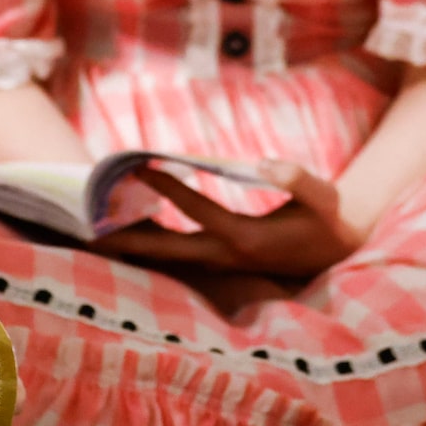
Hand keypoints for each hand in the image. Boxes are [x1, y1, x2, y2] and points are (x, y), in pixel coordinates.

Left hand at [94, 162, 362, 278]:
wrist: (339, 245)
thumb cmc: (329, 215)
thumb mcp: (322, 195)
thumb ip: (297, 178)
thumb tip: (265, 163)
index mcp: (246, 238)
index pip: (196, 210)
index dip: (166, 186)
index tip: (137, 165)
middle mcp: (226, 255)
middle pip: (166, 248)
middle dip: (127, 237)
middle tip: (86, 226)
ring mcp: (221, 262)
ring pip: (167, 255)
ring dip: (133, 242)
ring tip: (93, 229)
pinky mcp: (221, 261)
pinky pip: (177, 252)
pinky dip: (152, 240)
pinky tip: (130, 226)